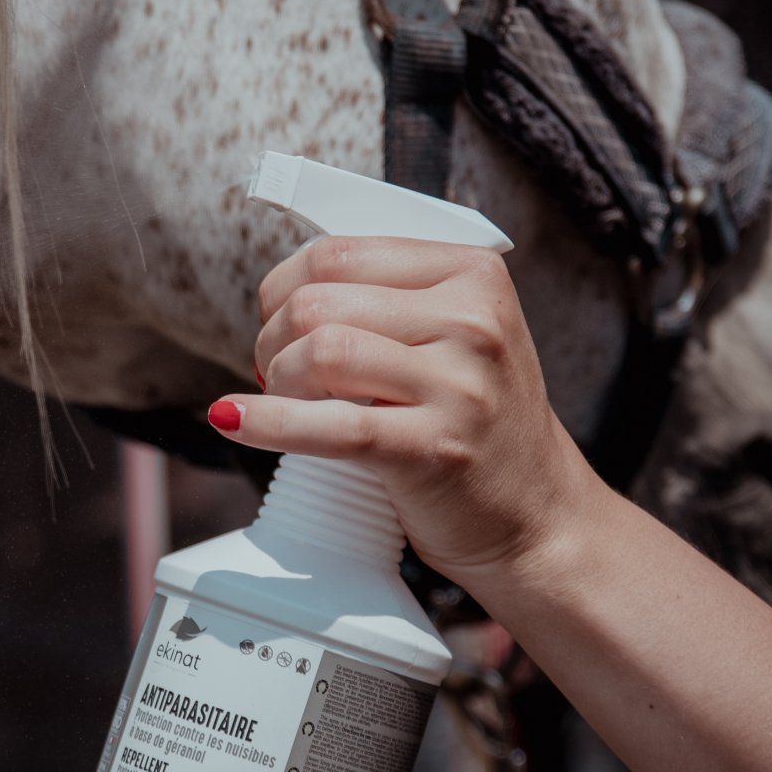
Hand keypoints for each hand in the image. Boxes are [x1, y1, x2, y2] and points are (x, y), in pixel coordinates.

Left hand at [209, 236, 603, 583]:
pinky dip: (267, 423)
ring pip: (319, 352)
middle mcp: (474, 320)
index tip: (279, 325)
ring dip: (276, 382)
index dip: (282, 289)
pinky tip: (234, 422)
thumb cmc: (474, 421)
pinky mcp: (437, 450)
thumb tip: (278, 297)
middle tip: (276, 375)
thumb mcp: (454, 336)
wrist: (537, 518)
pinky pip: (330, 426)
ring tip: (286, 402)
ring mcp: (461, 386)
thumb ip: (384, 299)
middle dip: (272, 339)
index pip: (337, 253)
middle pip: (318, 301)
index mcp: (473, 273)